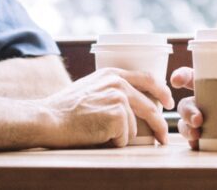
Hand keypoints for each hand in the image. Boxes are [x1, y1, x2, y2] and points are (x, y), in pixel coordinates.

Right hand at [31, 68, 173, 147]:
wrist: (49, 119)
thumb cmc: (65, 109)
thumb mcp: (91, 88)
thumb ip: (111, 89)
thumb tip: (132, 103)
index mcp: (113, 73)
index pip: (147, 77)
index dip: (161, 91)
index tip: (168, 102)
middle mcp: (118, 82)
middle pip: (150, 105)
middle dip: (160, 124)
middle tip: (163, 138)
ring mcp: (119, 97)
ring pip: (135, 126)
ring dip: (122, 136)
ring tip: (100, 133)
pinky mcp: (117, 114)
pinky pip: (125, 137)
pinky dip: (114, 142)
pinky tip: (98, 136)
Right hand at [171, 67, 216, 149]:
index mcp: (210, 84)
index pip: (190, 76)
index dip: (180, 75)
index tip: (175, 80)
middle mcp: (201, 101)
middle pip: (185, 104)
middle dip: (187, 111)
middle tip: (198, 119)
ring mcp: (200, 119)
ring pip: (184, 123)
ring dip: (187, 129)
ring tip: (196, 135)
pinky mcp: (203, 135)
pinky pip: (192, 139)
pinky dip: (194, 143)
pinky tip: (198, 145)